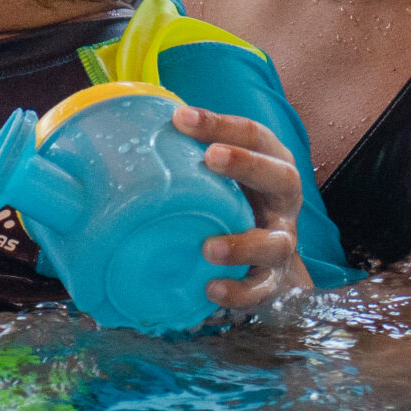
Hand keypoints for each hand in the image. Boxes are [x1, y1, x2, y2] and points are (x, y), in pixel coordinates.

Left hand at [171, 106, 316, 314]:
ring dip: (243, 244)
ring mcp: (282, 242)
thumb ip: (187, 154)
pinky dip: (238, 292)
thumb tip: (127, 132)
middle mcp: (283, 202)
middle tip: (211, 157)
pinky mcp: (272, 280)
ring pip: (276, 244)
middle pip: (282, 177)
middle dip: (248, 164)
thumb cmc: (232, 200)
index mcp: (271, 164)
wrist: (265, 259)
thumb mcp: (220, 174)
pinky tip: (210, 288)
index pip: (254, 136)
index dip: (221, 124)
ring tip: (208, 246)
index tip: (181, 118)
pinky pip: (261, 289)